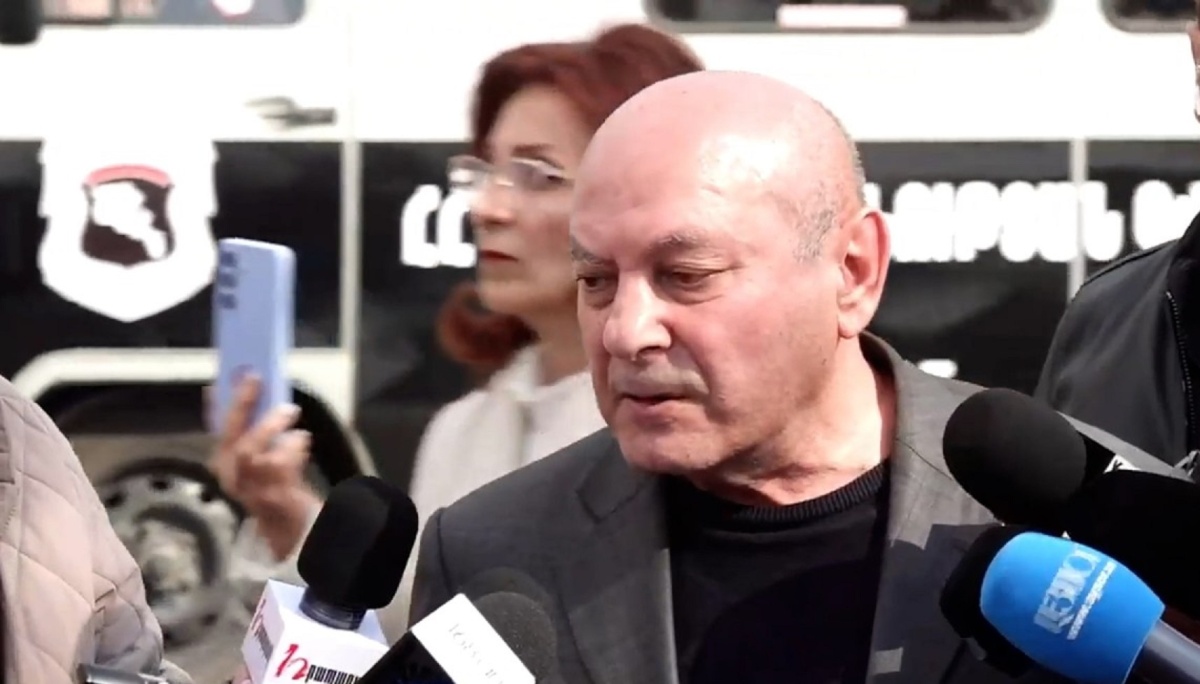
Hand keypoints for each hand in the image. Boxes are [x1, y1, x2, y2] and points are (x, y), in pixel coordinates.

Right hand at [208, 375, 319, 559]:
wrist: (286, 521)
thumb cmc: (272, 481)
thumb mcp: (258, 455)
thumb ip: (254, 428)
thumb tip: (254, 388)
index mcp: (223, 462)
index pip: (215, 429)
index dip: (213, 407)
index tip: (216, 382)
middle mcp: (231, 475)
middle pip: (233, 438)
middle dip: (242, 405)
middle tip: (257, 379)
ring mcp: (251, 487)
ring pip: (253, 451)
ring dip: (272, 425)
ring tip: (290, 411)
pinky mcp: (272, 495)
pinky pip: (280, 463)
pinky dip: (294, 446)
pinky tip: (302, 438)